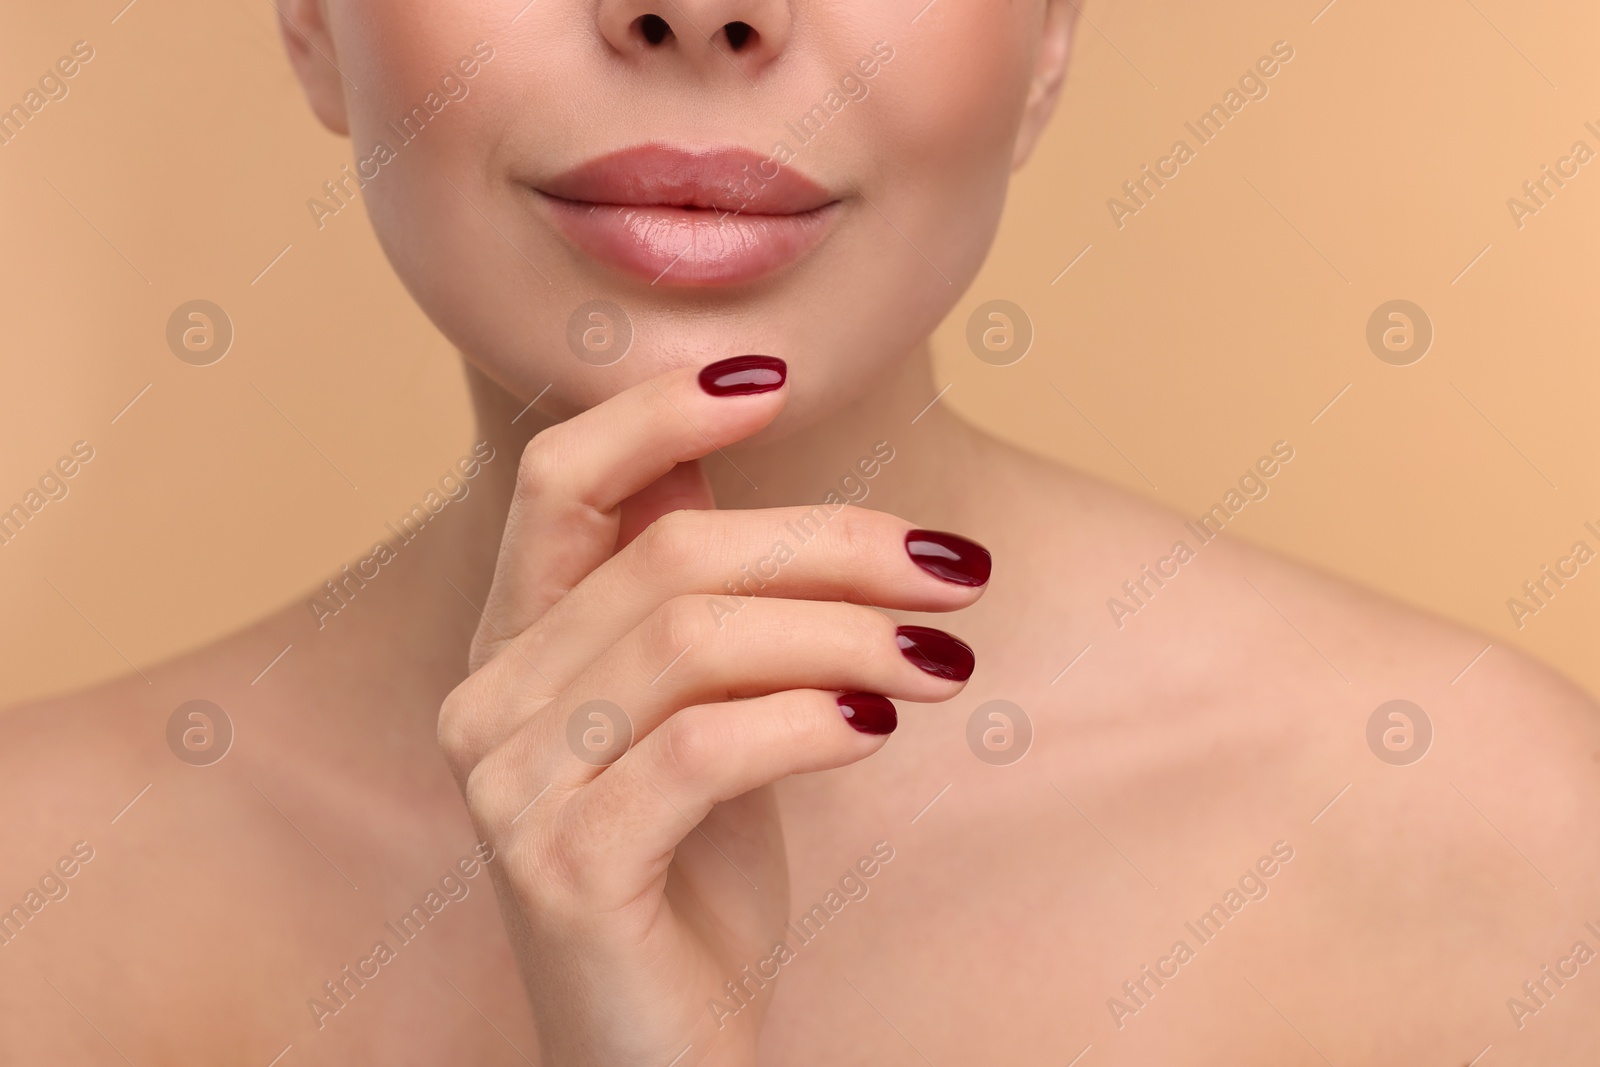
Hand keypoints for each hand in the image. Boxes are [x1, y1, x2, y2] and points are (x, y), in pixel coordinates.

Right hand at [437, 356, 991, 1065]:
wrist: (665, 1047)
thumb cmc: (692, 871)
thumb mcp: (692, 710)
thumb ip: (675, 593)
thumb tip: (710, 458)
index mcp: (514, 645)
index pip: (559, 477)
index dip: (661, 411)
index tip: (776, 378)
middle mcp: (487, 701)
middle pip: (668, 554)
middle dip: (833, 543)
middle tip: (950, 569)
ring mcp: (513, 787)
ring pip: (691, 637)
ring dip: (846, 634)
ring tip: (941, 659)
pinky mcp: (567, 867)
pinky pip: (703, 747)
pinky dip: (809, 719)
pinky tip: (879, 727)